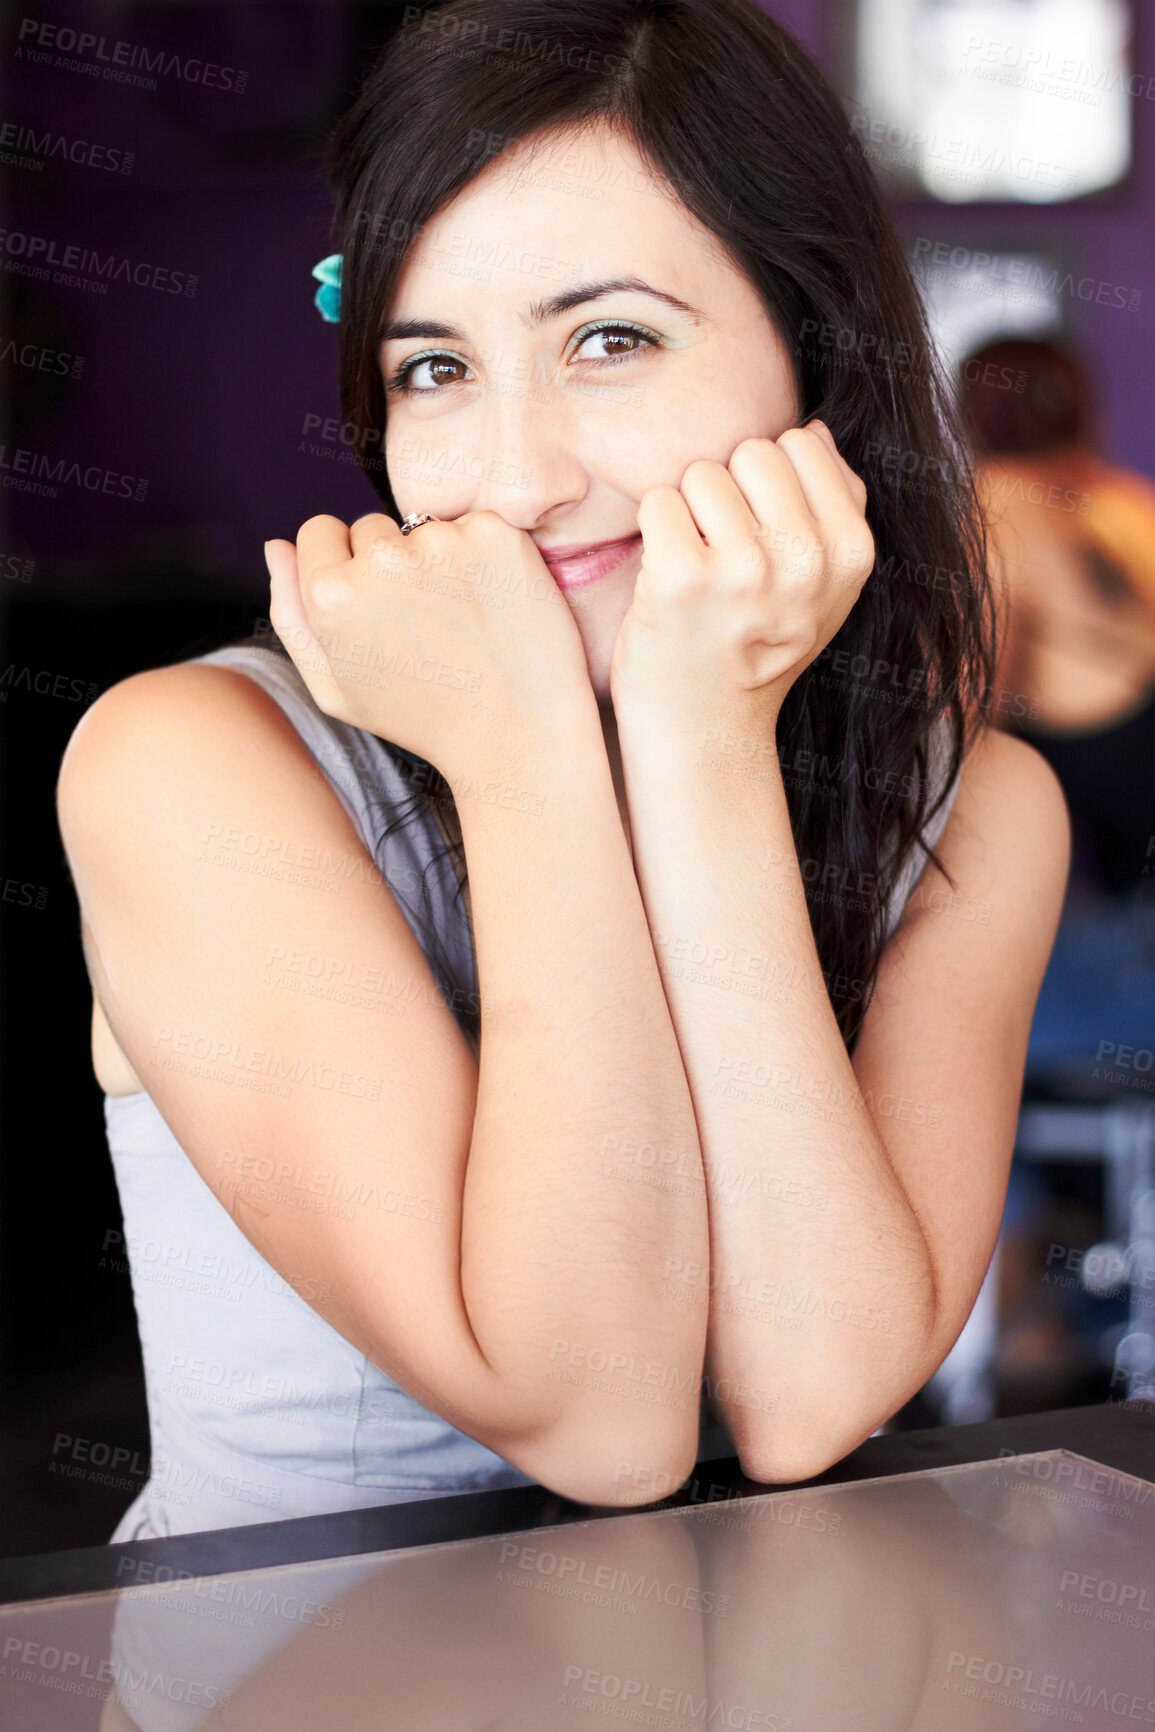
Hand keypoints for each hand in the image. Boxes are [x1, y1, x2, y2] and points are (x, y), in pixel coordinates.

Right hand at [265, 510, 593, 773]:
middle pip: (371, 526)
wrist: (516, 737)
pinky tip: (495, 606)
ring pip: (426, 527)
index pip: (318, 531)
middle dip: (391, 563)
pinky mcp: (497, 536)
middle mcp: (382, 559)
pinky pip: (478, 527)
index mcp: (330, 594)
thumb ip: (291, 615)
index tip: (378, 607)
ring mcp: (442, 542)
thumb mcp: (335, 687)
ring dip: (440, 560)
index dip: (345, 567)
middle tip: (426, 625)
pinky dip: (487, 558)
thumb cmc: (423, 720)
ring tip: (463, 622)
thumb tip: (275, 544)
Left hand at [609, 422, 873, 739]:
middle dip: (729, 491)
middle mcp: (807, 560)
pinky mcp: (685, 579)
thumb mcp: (824, 587)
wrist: (706, 730)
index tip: (762, 534)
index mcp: (851, 552)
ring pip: (702, 473)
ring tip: (697, 569)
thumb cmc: (756, 647)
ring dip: (688, 513)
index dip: (768, 482)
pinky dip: (654, 532)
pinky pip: (660, 500)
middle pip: (752, 451)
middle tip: (723, 554)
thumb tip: (814, 428)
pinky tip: (667, 577)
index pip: (802, 444)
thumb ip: (834, 505)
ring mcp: (746, 570)